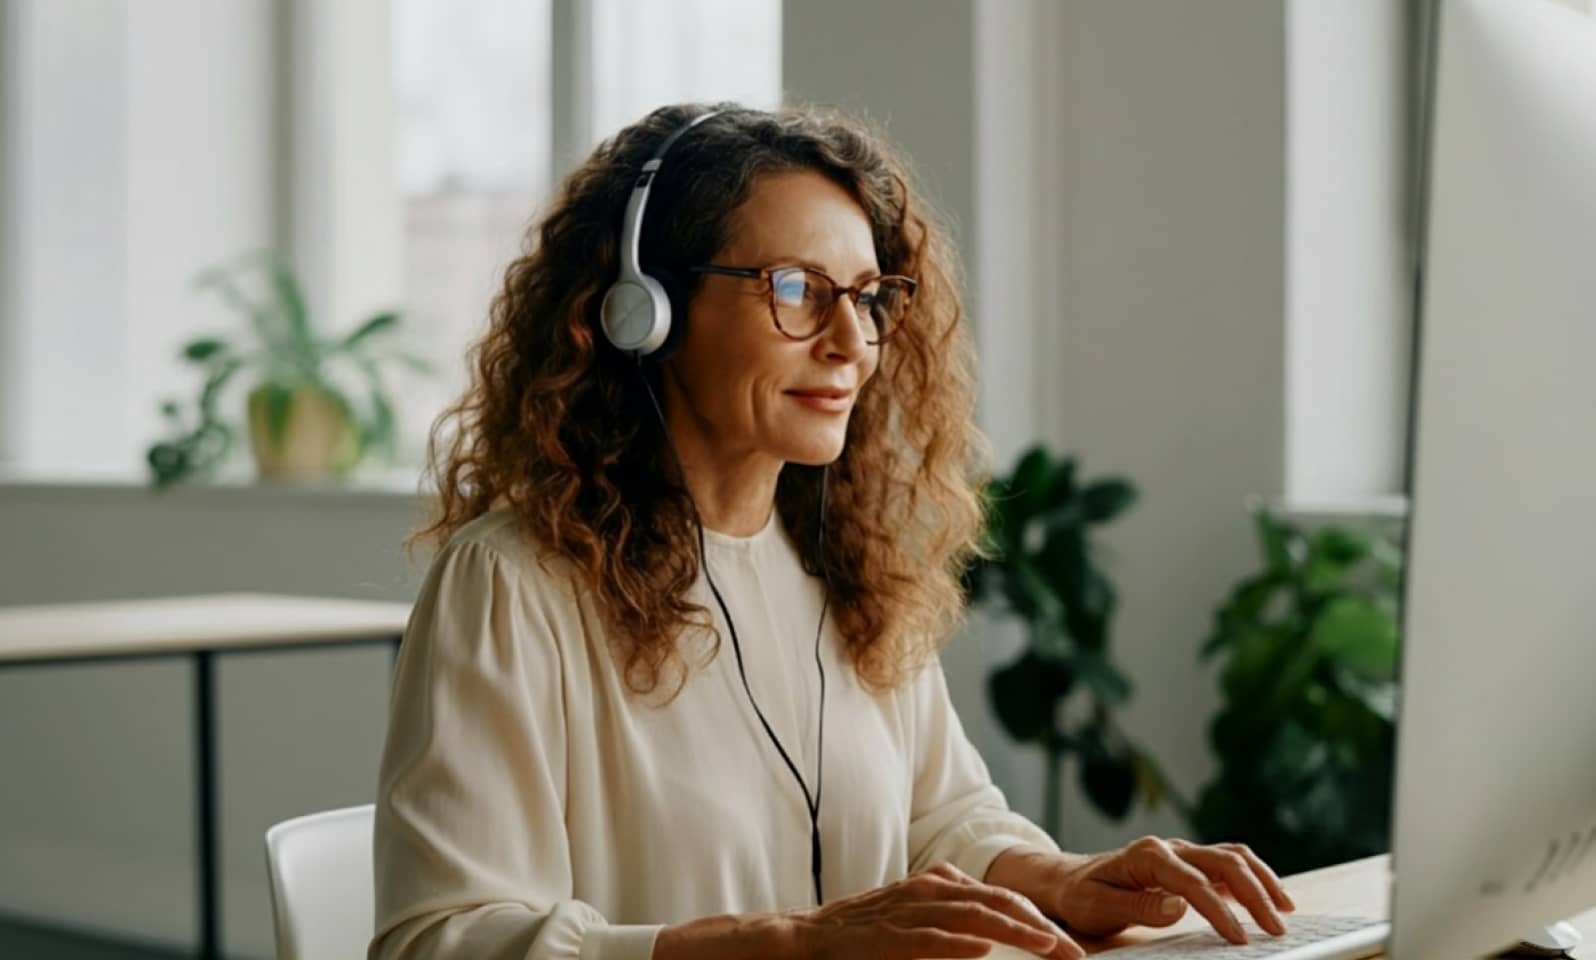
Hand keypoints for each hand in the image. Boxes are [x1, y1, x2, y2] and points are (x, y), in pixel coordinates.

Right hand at [783, 862, 1085, 958]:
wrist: (809, 937)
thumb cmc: (866, 933)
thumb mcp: (915, 916)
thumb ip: (951, 919)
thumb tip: (988, 941)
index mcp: (939, 884)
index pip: (1002, 897)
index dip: (1038, 918)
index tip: (1069, 945)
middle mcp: (929, 889)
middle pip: (997, 902)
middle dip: (1039, 927)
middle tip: (1073, 952)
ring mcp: (908, 910)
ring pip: (972, 915)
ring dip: (1014, 933)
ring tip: (1046, 947)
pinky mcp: (888, 936)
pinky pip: (930, 938)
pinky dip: (957, 944)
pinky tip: (981, 951)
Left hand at [987, 837, 1296, 945]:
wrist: (1070, 878)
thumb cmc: (1082, 894)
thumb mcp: (1097, 906)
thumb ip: (1137, 906)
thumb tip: (1179, 905)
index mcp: (1147, 855)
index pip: (1193, 882)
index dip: (1219, 911)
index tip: (1239, 940)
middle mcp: (1170, 846)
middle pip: (1224, 861)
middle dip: (1255, 894)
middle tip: (1276, 930)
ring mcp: (1182, 851)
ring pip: (1233, 856)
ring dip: (1263, 880)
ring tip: (1286, 911)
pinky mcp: (1189, 861)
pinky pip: (1229, 863)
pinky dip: (1255, 877)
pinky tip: (1272, 899)